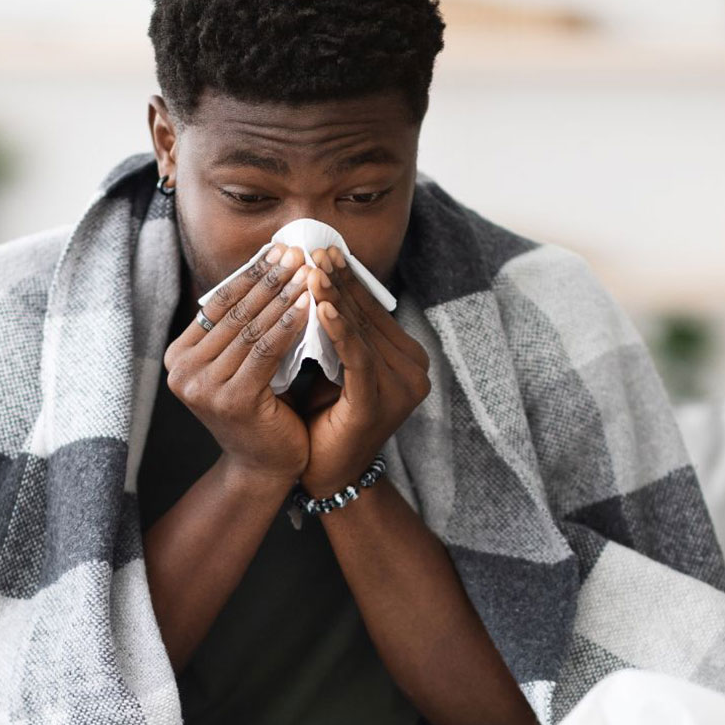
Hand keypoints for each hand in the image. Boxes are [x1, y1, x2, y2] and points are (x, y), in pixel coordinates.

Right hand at [163, 243, 314, 487]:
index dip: (250, 273)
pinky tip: (310, 306)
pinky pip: (265, 351)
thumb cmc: (261, 409)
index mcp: (178, 357)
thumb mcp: (243, 361)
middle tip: (298, 251)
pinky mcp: (231, 400)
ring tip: (309, 272)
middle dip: (269, 279)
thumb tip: (269, 263)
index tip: (280, 249)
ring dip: (283, 296)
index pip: (218, 303)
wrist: (265, 466)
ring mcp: (202, 388)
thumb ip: (243, 325)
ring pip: (251, 328)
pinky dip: (289, 325)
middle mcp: (183, 372)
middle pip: (234, 312)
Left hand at [296, 245, 430, 498]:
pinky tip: (319, 306)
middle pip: (369, 317)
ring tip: (312, 270)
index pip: (372, 310)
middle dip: (340, 281)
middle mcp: (414, 371)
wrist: (326, 476)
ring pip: (362, 332)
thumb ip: (333, 333)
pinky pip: (357, 358)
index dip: (347, 279)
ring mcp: (402, 388)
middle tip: (315, 248)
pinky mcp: (381, 403)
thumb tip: (311, 282)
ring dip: (335, 298)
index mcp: (406, 359)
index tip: (322, 250)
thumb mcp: (331, 367)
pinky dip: (338, 330)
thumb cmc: (323, 420)